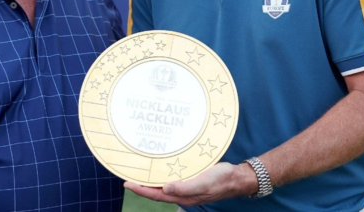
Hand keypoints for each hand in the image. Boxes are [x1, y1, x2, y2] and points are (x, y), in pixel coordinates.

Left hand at [123, 162, 256, 206]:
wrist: (236, 177)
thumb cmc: (221, 179)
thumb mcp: (204, 183)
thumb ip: (185, 187)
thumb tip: (165, 189)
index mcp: (183, 196)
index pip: (156, 195)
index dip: (141, 190)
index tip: (127, 183)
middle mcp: (182, 193)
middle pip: (157, 192)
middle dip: (142, 185)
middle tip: (128, 176)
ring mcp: (186, 187)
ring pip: (163, 185)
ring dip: (151, 180)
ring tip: (140, 172)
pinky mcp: (191, 179)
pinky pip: (172, 178)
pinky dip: (162, 174)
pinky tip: (160, 167)